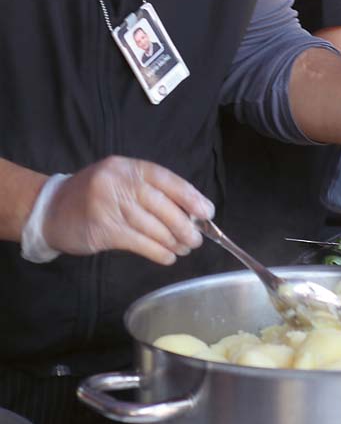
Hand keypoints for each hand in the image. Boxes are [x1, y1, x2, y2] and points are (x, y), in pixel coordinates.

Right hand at [43, 156, 214, 264]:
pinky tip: (167, 256)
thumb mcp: (120, 180)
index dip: (190, 196)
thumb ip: (149, 189)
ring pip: (152, 226)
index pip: (167, 179)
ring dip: (173, 241)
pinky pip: (138, 243)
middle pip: (162, 205)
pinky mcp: (102, 230)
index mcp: (128, 167)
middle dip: (185, 224)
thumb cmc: (94, 195)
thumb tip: (188, 209)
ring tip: (185, 249)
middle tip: (197, 238)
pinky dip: (158, 252)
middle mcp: (119, 183)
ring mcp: (109, 206)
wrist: (50, 208)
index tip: (207, 212)